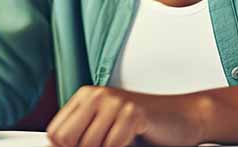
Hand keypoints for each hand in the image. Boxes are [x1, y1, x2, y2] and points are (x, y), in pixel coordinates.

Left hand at [46, 85, 205, 146]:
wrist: (182, 117)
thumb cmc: (143, 125)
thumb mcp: (106, 127)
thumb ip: (83, 135)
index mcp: (85, 97)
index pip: (55, 131)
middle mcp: (95, 95)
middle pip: (68, 140)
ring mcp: (114, 102)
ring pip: (91, 145)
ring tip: (121, 143)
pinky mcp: (131, 113)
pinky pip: (113, 146)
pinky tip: (132, 142)